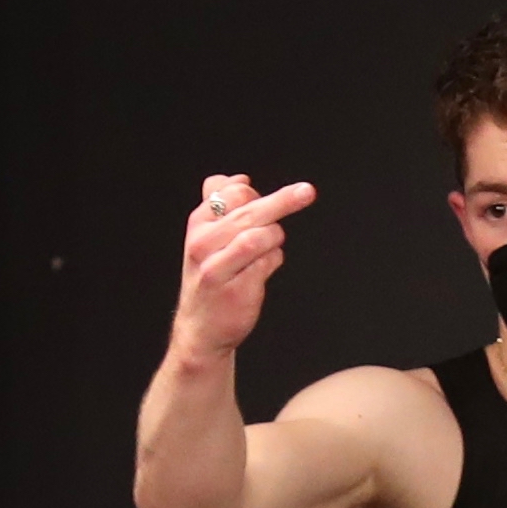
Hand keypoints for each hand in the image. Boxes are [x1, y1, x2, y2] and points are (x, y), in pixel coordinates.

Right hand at [170, 170, 316, 366]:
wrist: (201, 329)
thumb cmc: (211, 278)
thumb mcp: (206, 238)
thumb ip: (220, 206)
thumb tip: (240, 178)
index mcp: (198, 224)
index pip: (232, 193)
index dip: (254, 194)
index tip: (262, 201)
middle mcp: (203, 243)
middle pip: (249, 212)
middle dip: (283, 201)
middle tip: (308, 192)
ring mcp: (218, 267)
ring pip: (260, 236)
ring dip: (274, 240)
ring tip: (267, 250)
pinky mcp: (236, 289)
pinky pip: (268, 263)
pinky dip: (273, 261)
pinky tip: (263, 269)